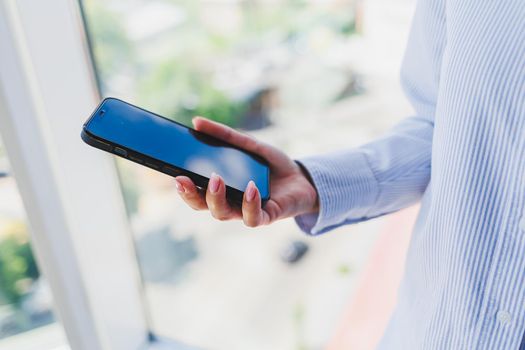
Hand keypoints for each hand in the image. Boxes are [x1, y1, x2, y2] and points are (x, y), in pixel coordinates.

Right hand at [174, 117, 318, 226]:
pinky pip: (252, 217)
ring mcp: (246, 211)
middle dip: (191, 195)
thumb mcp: (248, 145)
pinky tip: (250, 187)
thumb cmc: (271, 165)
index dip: (183, 187)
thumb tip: (196, 121)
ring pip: (223, 214)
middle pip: (203, 206)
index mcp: (221, 188)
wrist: (303, 178)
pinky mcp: (266, 217)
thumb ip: (225, 135)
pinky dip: (249, 203)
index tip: (174, 174)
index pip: (195, 191)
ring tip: (216, 179)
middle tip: (183, 179)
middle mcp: (230, 203)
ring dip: (216, 198)